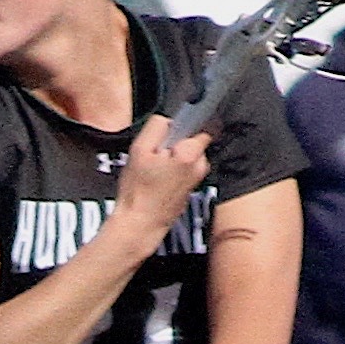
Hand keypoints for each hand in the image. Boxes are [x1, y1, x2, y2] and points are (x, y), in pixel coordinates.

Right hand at [113, 113, 210, 248]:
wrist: (140, 224)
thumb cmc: (139, 191)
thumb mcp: (139, 149)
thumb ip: (158, 126)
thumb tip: (170, 119)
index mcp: (190, 154)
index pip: (206, 123)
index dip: (190, 120)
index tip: (176, 127)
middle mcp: (200, 166)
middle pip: (193, 140)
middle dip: (176, 141)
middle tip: (156, 154)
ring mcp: (197, 179)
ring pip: (188, 155)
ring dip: (173, 157)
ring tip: (155, 170)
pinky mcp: (191, 188)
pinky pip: (184, 169)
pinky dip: (173, 170)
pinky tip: (158, 180)